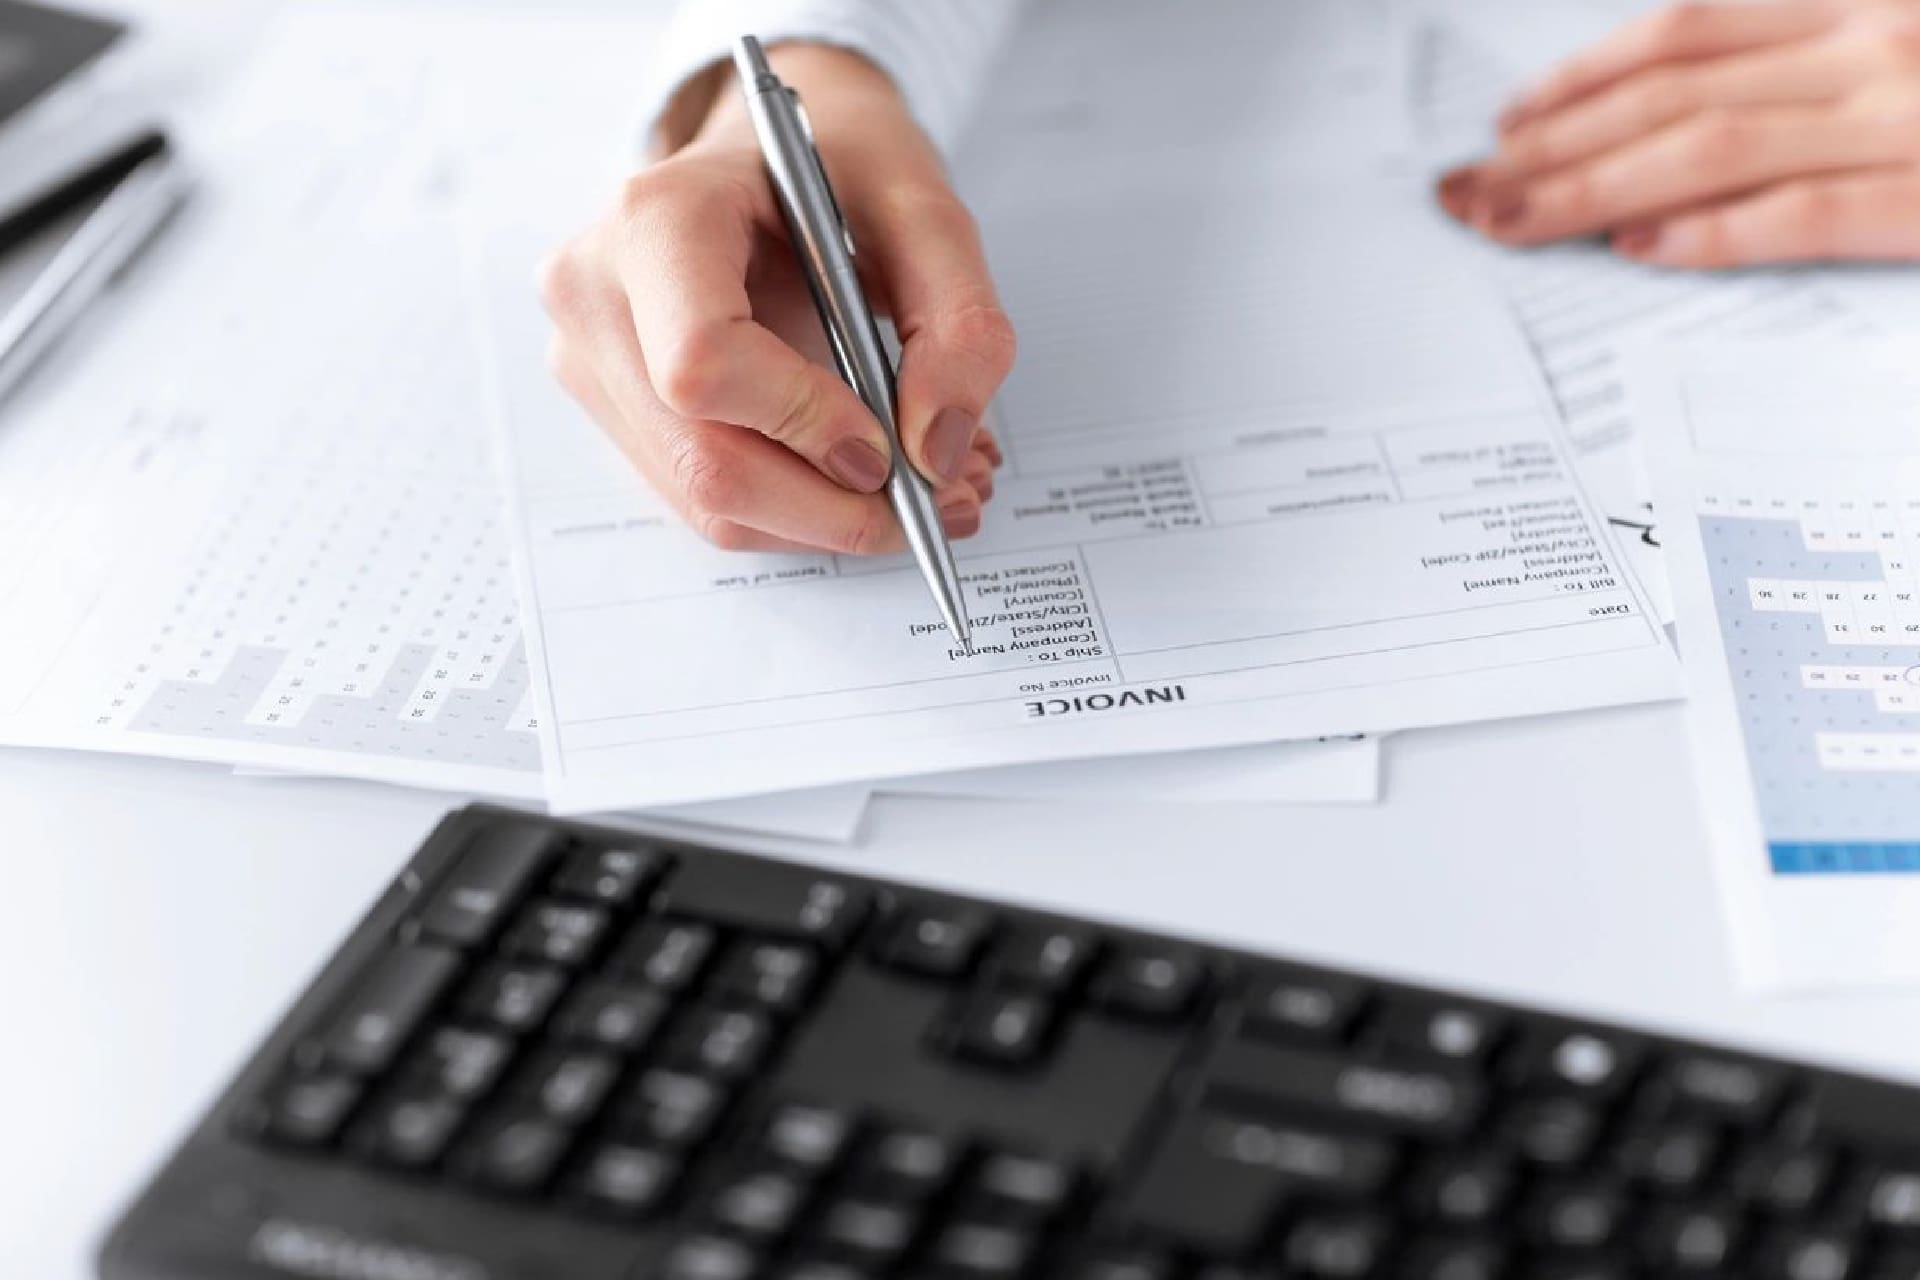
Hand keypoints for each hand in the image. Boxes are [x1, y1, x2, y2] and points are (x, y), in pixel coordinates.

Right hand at [539, 44, 1013, 553]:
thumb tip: (938, 454)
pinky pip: (712, 502)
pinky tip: (867, 481)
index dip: (802, 422)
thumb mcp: (925, 206)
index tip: (891, 448)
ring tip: (926, 490)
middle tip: (945, 502)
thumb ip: (958, 322)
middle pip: (706, 461)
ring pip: (711, 503)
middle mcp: (601, 297)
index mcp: (657, 220)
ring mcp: (596, 363)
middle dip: (837, 508)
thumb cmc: (837, 164)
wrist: (772, 157)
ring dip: (830, 522)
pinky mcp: (622, 413)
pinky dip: (804, 512)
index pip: (702, 362)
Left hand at [1437, 0, 1919, 266]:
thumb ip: (1798, 70)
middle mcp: (1868, 52)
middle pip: (1671, 97)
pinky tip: (1636, 249)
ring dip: (1594, 190)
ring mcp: (1901, 124)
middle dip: (1553, 145)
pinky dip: (1713, 231)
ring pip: (1710, 150)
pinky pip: (1802, 214)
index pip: (1685, 37)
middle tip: (1470, 188)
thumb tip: (1673, 109)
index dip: (1581, 80)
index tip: (1508, 123)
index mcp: (1855, 9)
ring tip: (1511, 222)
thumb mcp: (1899, 53)